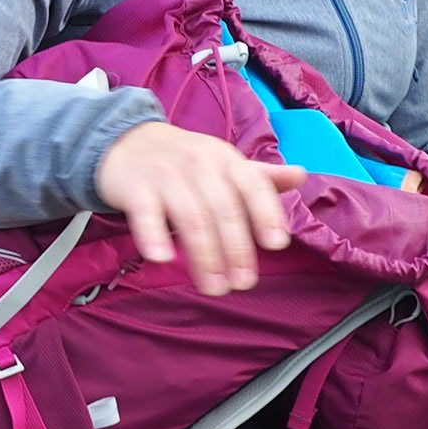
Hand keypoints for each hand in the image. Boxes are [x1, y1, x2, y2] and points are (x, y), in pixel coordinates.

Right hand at [96, 121, 305, 295]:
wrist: (125, 141)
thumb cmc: (184, 160)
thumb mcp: (223, 162)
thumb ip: (260, 177)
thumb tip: (302, 175)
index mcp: (226, 159)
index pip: (252, 185)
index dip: (266, 213)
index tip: (276, 244)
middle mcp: (199, 163)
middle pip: (223, 208)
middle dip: (236, 248)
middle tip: (243, 283)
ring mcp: (166, 175)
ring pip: (191, 217)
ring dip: (205, 256)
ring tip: (214, 287)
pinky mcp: (135, 187)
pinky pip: (145, 213)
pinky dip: (153, 235)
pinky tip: (162, 258)